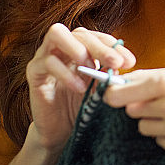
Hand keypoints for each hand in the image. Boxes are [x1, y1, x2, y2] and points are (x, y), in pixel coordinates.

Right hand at [25, 24, 135, 152]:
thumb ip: (110, 72)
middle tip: (116, 63)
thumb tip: (124, 61)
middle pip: (80, 32)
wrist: (62, 132)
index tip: (130, 63)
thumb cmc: (83, 106)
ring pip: (56, 33)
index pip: (98, 36)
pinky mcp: (34, 73)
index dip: (114, 46)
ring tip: (91, 68)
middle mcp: (62, 47)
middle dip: (101, 47)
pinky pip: (47, 62)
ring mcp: (45, 56)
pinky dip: (66, 73)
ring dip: (78, 49)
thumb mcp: (102, 87)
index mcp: (81, 48)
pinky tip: (80, 88)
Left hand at [103, 66, 164, 158]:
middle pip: (130, 110)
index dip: (115, 94)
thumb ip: (153, 75)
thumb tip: (122, 79)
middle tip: (163, 102)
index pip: (119, 93)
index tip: (118, 95)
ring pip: (143, 127)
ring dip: (154, 122)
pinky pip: (158, 140)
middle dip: (142, 106)